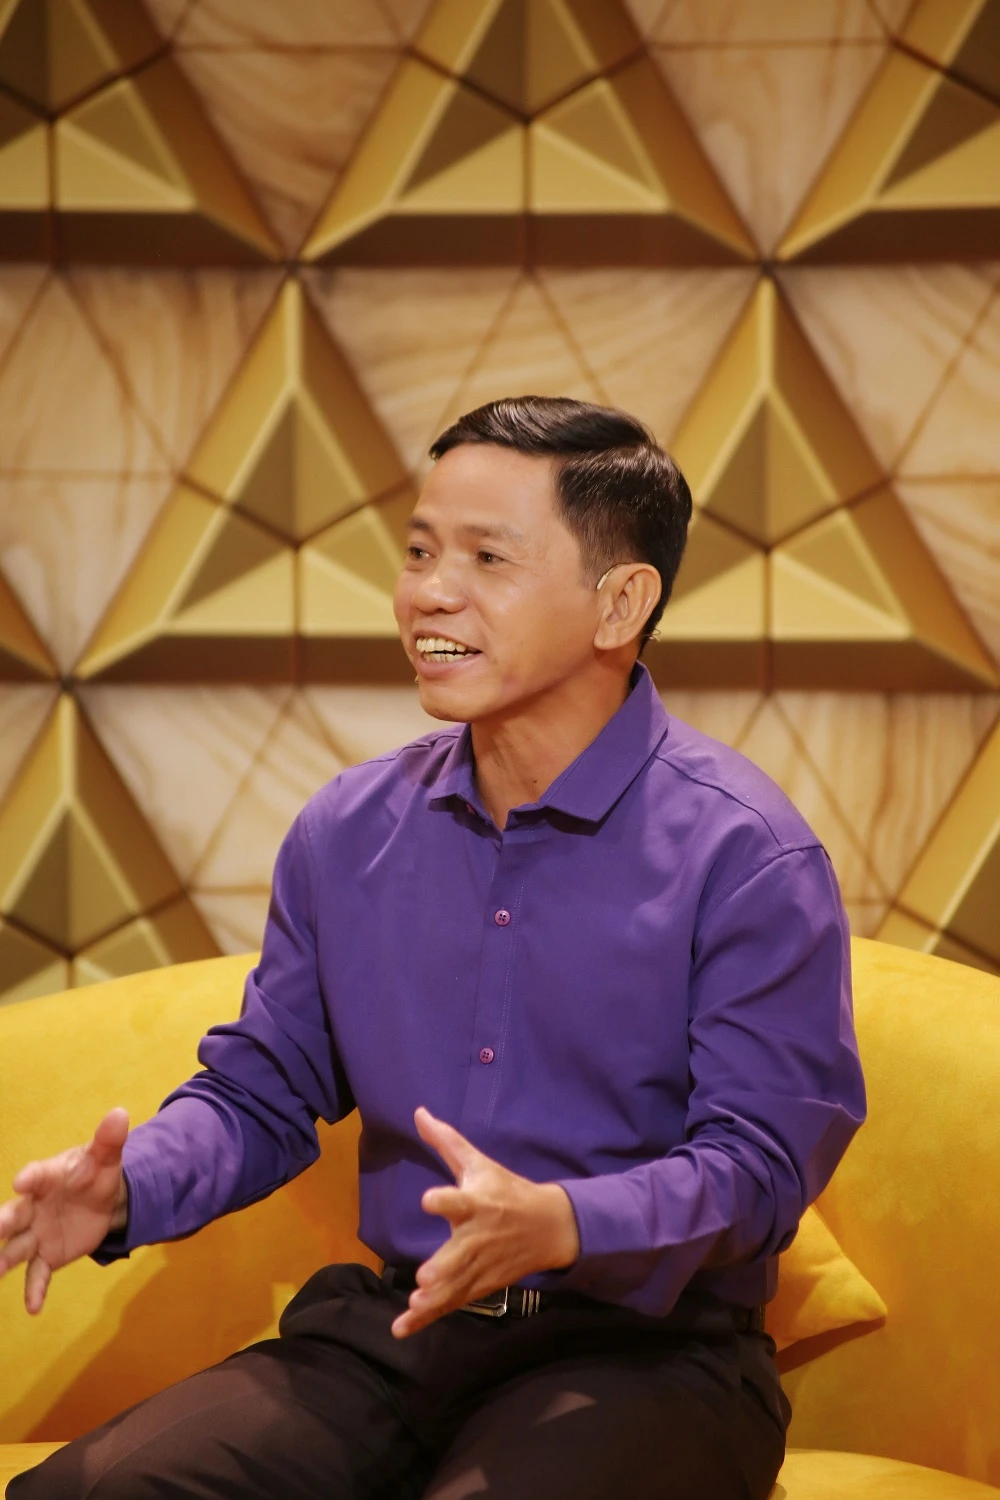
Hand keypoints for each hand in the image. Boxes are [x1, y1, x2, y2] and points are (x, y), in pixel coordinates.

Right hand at [0, 1108, 129, 1314]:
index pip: (35, 1176)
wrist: (103, 1201)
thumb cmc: (96, 1173)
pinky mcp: (46, 1256)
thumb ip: (110, 1139)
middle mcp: (34, 1206)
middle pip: (14, 1214)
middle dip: (3, 1221)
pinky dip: (35, 1289)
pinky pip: (38, 1274)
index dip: (29, 1178)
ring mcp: (37, 1233)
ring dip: (6, 1258)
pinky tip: (33, 1308)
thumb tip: (120, 1114)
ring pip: (16, 1247)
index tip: (23, 1181)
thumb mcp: (107, 1157)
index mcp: (47, 1177)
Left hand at [391, 1106, 579, 1338]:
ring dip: (435, 1298)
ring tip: (415, 1306)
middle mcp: (478, 1236)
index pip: (461, 1200)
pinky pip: (451, 1303)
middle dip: (444, 1267)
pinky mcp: (479, 1286)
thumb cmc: (508, 1190)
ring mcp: (480, 1266)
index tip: (429, 1199)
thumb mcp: (480, 1163)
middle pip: (460, 1254)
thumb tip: (418, 1112)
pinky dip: (428, 1318)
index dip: (445, 1200)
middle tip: (424, 1278)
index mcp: (479, 1203)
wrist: (550, 1227)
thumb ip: (446, 1142)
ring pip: (456, 1285)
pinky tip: (402, 1327)